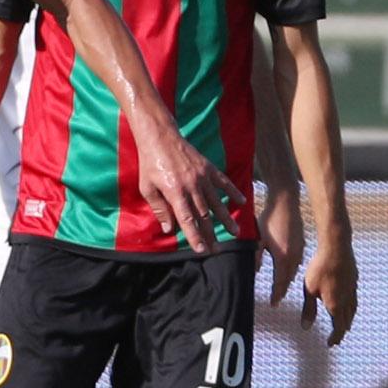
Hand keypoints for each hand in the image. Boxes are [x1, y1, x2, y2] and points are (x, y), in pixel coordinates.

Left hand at [129, 109, 244, 253]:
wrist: (160, 138)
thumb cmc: (149, 164)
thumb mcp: (147, 188)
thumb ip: (159, 208)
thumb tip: (168, 229)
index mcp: (175, 193)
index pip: (187, 220)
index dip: (194, 236)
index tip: (201, 250)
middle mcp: (191, 186)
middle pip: (204, 215)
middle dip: (210, 234)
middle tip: (216, 249)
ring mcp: (202, 177)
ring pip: (216, 202)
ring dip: (225, 219)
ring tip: (234, 232)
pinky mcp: (208, 168)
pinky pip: (224, 182)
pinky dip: (233, 192)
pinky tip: (241, 203)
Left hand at [259, 185, 303, 304]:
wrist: (286, 202)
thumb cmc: (270, 219)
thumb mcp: (258, 239)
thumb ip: (256, 256)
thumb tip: (254, 271)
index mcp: (284, 257)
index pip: (280, 281)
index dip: (277, 294)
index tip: (273, 304)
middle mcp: (295, 256)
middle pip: (288, 278)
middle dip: (282, 288)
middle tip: (276, 299)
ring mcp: (300, 249)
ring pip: (294, 270)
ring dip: (287, 279)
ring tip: (280, 287)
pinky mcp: (301, 243)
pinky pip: (297, 261)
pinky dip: (291, 268)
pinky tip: (287, 269)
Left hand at [300, 232, 357, 344]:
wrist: (337, 248)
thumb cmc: (320, 269)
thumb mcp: (309, 291)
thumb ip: (309, 310)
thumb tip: (306, 327)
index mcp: (336, 305)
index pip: (338, 327)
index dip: (335, 337)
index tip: (331, 344)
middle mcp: (347, 300)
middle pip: (347, 320)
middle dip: (342, 331)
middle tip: (338, 338)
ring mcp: (353, 289)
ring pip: (353, 310)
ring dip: (348, 320)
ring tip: (345, 324)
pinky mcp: (354, 280)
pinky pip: (354, 299)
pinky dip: (351, 307)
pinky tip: (348, 303)